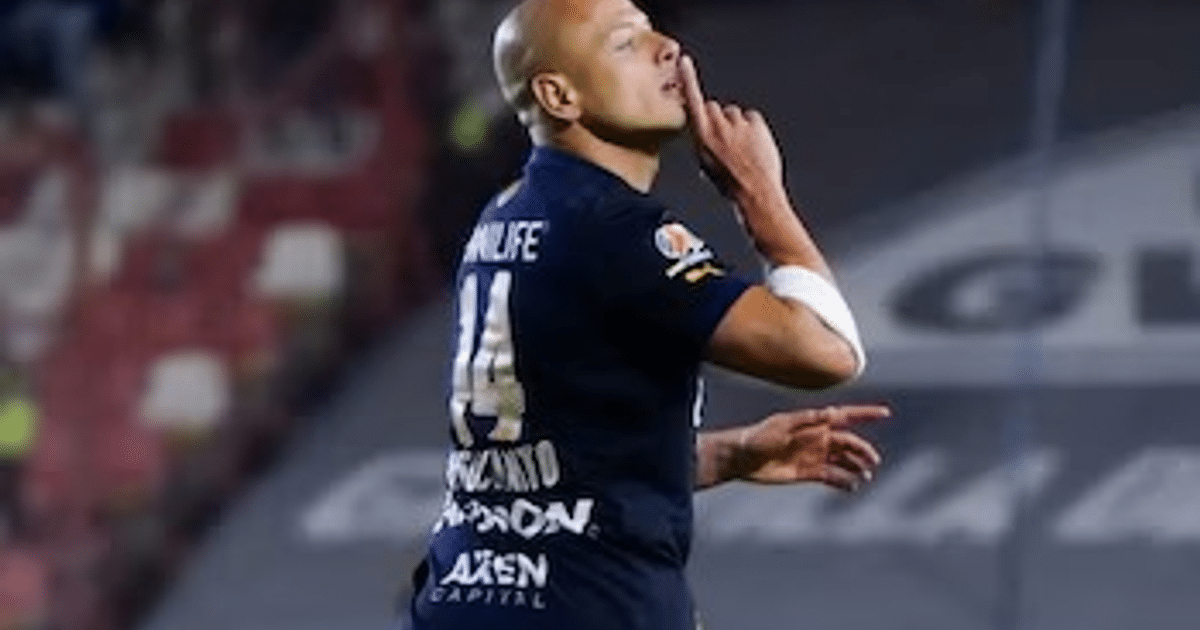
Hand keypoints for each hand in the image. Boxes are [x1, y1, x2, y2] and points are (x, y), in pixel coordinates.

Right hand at [679, 54, 783, 199]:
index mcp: (702, 137)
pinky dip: (754, 129)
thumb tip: (708, 136)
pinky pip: (752, 118)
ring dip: (738, 126)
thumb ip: (705, 143)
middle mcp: (718, 127)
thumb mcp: (707, 166)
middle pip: (715, 107)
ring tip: (744, 148)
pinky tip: (755, 145)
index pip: (692, 100)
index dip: (688, 79)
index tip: (684, 62)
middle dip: (719, 118)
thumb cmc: (731, 185)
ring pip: (735, 114)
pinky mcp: (756, 124)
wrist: (756, 193)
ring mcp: (738, 124)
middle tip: (728, 139)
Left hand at [737, 405, 888, 490]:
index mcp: (813, 423)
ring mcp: (814, 456)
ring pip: (843, 460)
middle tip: (873, 461)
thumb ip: (807, 420)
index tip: (885, 413)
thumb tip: (831, 412)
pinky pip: (832, 477)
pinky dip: (844, 481)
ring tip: (866, 476)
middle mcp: (817, 438)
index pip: (844, 416)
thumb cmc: (758, 437)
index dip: (865, 414)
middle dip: (863, 450)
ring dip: (856, 467)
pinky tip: (853, 487)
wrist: (741, 458)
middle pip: (848, 442)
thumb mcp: (781, 425)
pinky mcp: (808, 473)